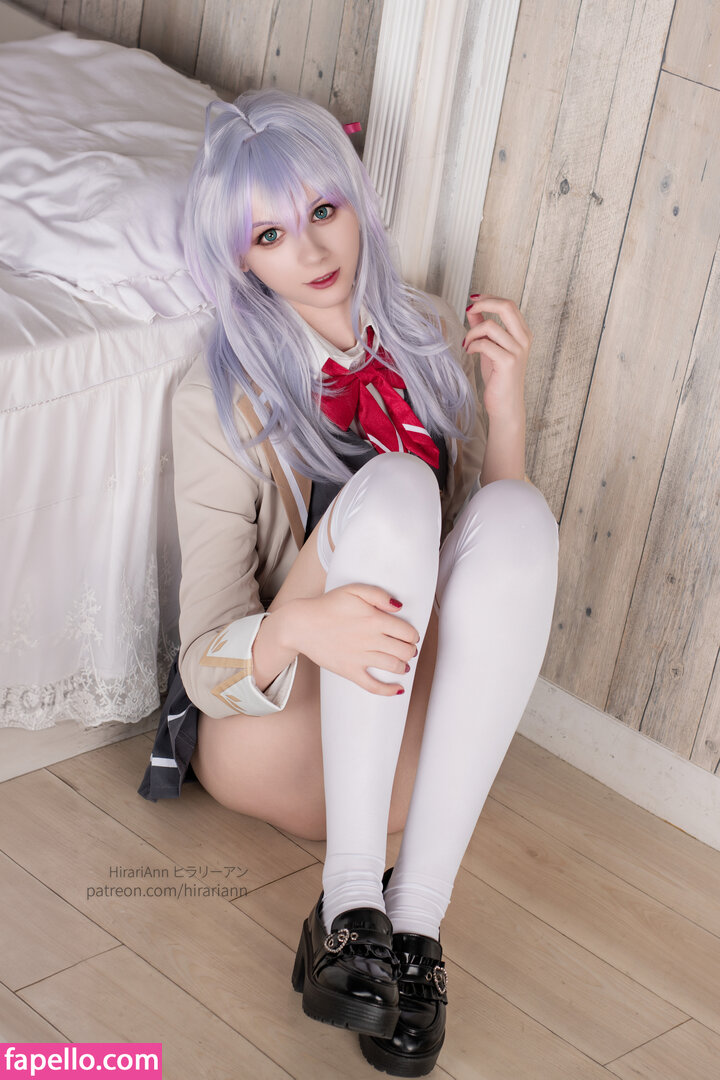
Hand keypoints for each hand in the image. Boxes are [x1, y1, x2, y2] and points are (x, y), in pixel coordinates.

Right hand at [286, 584, 419, 694]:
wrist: (301, 624)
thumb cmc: (327, 605)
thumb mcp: (354, 590)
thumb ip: (379, 594)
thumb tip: (399, 607)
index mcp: (375, 619)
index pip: (407, 632)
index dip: (413, 635)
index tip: (410, 636)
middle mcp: (371, 640)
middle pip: (405, 651)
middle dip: (410, 650)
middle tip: (407, 649)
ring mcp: (360, 657)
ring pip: (394, 666)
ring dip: (404, 666)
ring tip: (402, 663)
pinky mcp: (350, 671)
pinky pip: (374, 686)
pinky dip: (389, 690)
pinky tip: (398, 689)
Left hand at [463, 294, 530, 422]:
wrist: (505, 404)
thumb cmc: (498, 377)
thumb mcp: (490, 347)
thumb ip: (483, 327)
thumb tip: (473, 309)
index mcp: (523, 333)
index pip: (508, 304)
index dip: (489, 298)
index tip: (473, 300)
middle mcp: (523, 339)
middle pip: (506, 306)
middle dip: (484, 303)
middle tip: (469, 309)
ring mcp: (517, 350)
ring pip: (490, 326)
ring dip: (472, 332)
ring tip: (467, 343)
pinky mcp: (508, 362)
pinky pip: (484, 344)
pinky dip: (472, 345)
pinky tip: (469, 352)